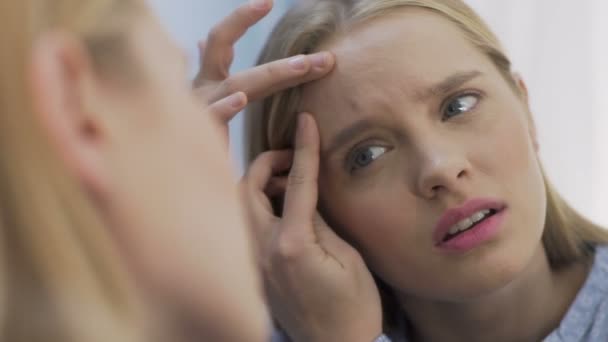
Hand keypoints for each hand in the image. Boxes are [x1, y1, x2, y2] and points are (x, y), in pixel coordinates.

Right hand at [193, 0, 334, 144]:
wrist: (169, 176)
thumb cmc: (189, 137)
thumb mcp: (202, 102)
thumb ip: (205, 73)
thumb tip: (195, 44)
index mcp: (205, 79)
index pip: (221, 39)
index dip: (241, 18)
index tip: (268, 2)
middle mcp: (199, 87)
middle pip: (221, 45)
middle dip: (251, 28)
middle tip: (295, 24)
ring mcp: (197, 109)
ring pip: (235, 83)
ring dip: (272, 73)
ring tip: (304, 65)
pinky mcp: (197, 135)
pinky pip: (211, 118)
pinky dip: (224, 107)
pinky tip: (240, 100)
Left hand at [241, 113, 382, 341]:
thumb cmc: (352, 308)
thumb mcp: (347, 257)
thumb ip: (321, 220)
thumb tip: (305, 192)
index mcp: (292, 245)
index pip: (298, 183)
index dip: (304, 147)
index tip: (306, 120)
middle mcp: (262, 251)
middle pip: (248, 187)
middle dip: (268, 163)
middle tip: (293, 159)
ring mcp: (253, 263)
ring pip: (241, 205)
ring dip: (261, 185)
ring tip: (291, 184)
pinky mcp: (253, 272)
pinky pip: (246, 225)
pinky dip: (260, 206)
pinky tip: (282, 209)